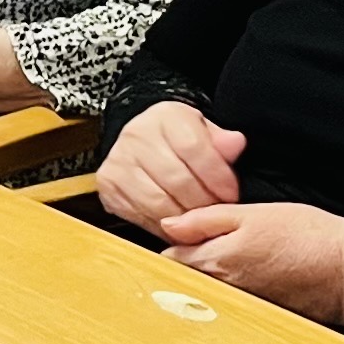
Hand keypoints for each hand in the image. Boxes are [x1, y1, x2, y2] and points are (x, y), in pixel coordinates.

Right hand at [97, 101, 243, 228]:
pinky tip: (178, 225)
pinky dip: (163, 226)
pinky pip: (140, 215)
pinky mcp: (108, 186)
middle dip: (203, 202)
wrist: (143, 142)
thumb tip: (235, 144)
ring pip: (158, 202)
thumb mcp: (202, 130)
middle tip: (217, 212)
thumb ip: (220, 140)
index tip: (231, 193)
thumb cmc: (177, 139)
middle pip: (176, 179)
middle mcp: (135, 136)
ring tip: (199, 220)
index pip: (194, 149)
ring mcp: (118, 162)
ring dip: (184, 218)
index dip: (217, 176)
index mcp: (164, 117)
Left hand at [158, 201, 343, 333]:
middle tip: (204, 244)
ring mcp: (237, 307)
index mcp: (215, 262)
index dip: (174, 243)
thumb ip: (206, 220)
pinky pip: (228, 305)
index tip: (183, 234)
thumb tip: (168, 225)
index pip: (170, 259)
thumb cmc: (309, 237)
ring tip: (235, 259)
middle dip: (184, 264)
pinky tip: (252, 277)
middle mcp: (220, 292)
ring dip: (206, 279)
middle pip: (183, 279)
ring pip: (205, 292)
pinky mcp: (255, 317)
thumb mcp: (253, 214)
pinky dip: (231, 293)